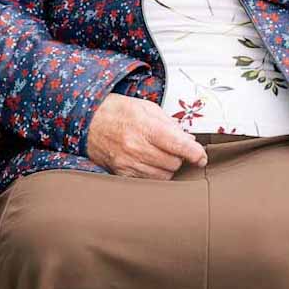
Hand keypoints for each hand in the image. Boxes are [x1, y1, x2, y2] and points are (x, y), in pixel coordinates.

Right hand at [85, 94, 207, 179]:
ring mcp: (128, 163)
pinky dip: (154, 174)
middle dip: (179, 157)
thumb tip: (188, 139)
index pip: (179, 145)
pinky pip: (148, 181)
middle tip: (174, 147)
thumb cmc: (116, 111)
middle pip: (174, 163)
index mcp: (145, 127)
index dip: (195, 153)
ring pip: (163, 175)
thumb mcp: (146, 107)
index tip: (201, 156)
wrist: (87, 121)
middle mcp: (136, 147)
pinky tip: (149, 162)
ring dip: (168, 167)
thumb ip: (170, 124)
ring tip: (160, 154)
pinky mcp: (121, 174)